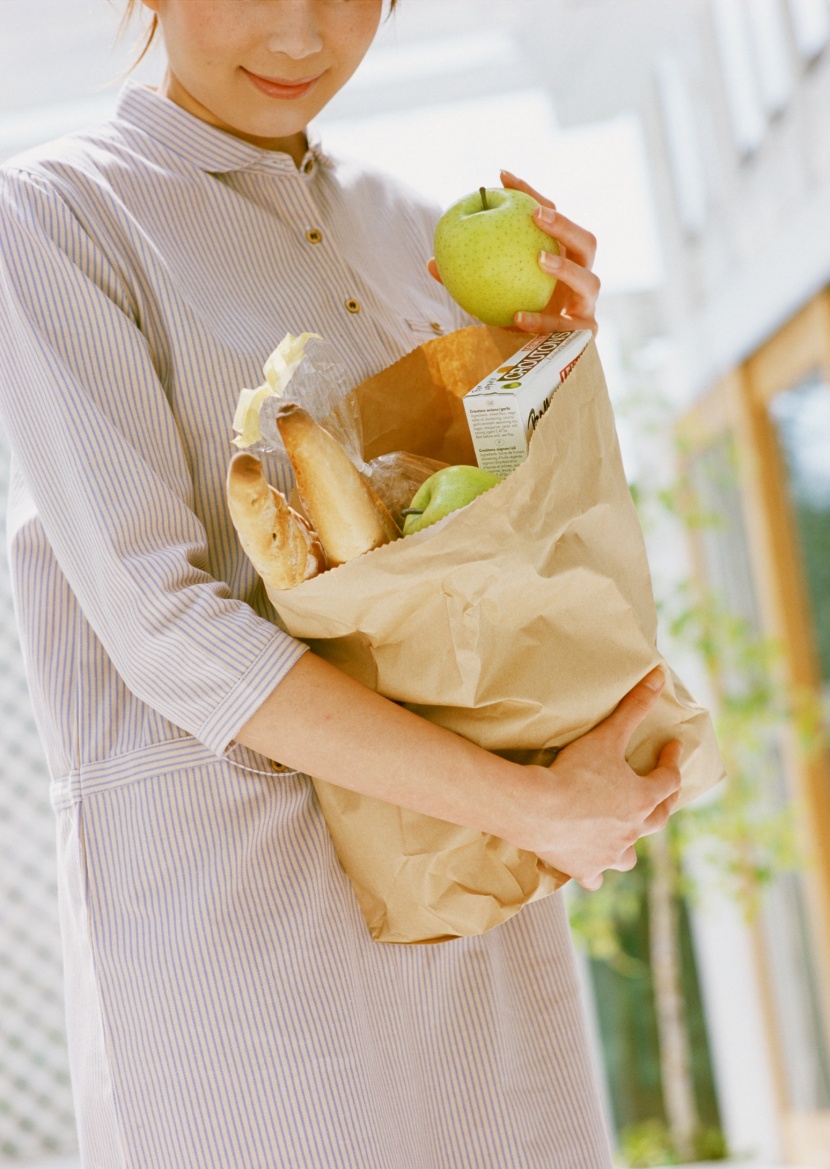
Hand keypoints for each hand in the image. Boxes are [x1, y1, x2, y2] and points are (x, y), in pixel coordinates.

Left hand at [427, 170, 600, 335]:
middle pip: (586, 242)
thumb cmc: (509, 321)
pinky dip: (545, 321)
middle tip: (535, 215)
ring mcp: (586, 307)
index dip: (530, 194)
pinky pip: (568, 328)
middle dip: (565, 225)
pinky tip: (519, 316)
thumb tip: (431, 262)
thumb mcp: (487, 296)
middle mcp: (579, 278)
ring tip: (540, 259)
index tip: (502, 175)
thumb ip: (467, 278)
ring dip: (566, 270)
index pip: (553, 219)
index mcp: (561, 259)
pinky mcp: (585, 337)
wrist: (531, 365)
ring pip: (590, 282)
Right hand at [516, 668, 681, 890]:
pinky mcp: (584, 869)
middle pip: (657, 820)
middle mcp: (633, 831)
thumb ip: (634, 706)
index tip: (671, 746)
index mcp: (643, 800)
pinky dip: (594, 871)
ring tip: (624, 836)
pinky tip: (591, 868)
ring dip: (629, 845)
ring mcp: (609, 854)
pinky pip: (595, 877)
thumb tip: (659, 675)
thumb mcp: (607, 735)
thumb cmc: (575, 773)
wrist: (538, 810)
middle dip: (660, 804)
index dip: (671, 761)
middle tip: (658, 792)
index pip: (668, 780)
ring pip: (629, 856)